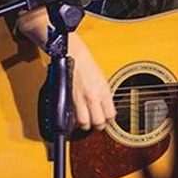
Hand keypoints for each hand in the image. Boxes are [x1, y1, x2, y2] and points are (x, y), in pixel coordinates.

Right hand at [15, 8, 115, 130]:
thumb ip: (103, 94)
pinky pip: (70, 116)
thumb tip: (105, 108)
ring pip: (83, 123)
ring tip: (84, 122)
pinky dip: (72, 119)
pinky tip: (73, 116)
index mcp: (104, 91)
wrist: (71, 52)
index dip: (108, 121)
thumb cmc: (86, 63)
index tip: (106, 120)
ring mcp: (79, 98)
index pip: (110, 115)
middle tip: (95, 123)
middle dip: (97, 126)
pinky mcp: (67, 98)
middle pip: (98, 123)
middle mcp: (93, 96)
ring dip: (84, 125)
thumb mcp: (101, 78)